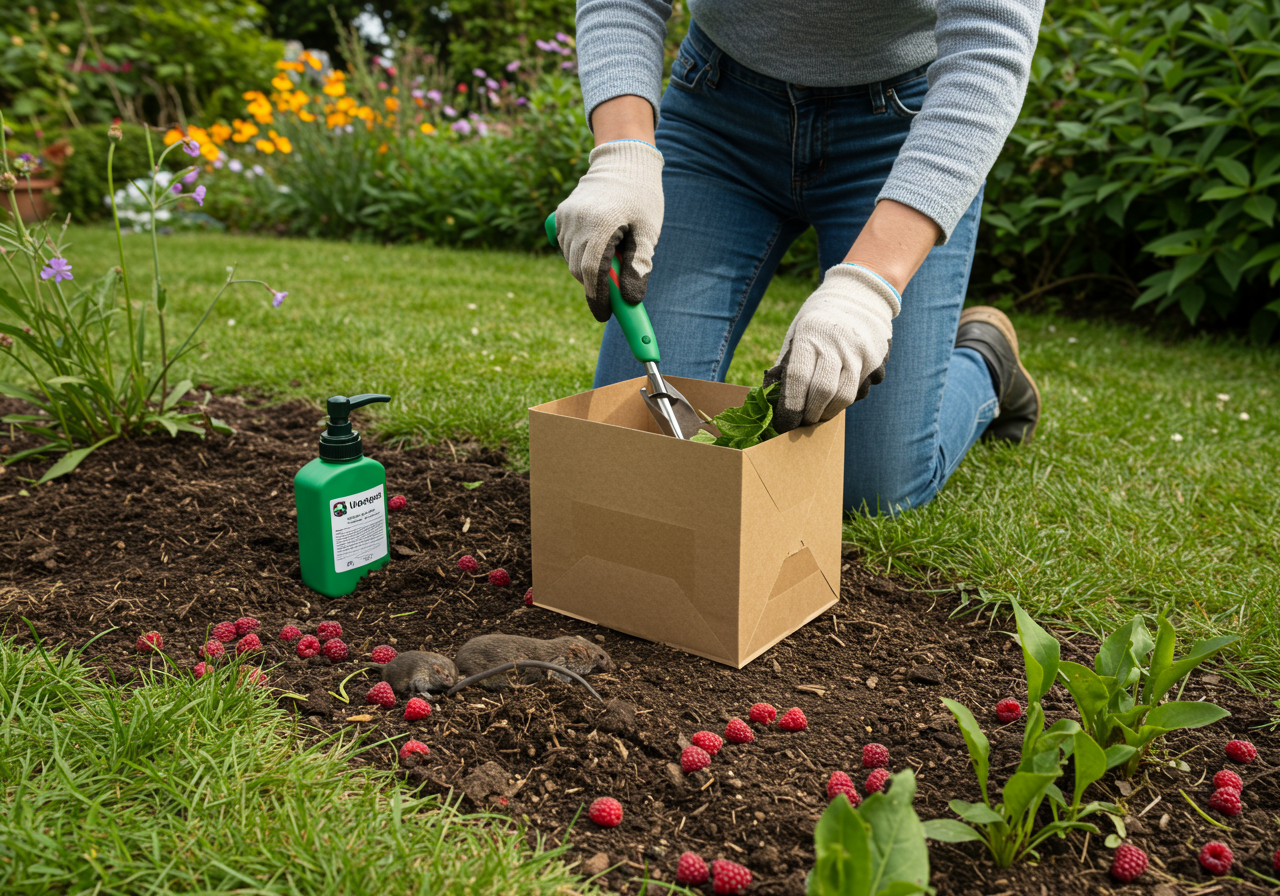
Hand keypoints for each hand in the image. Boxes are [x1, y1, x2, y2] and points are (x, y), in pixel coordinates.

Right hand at [554, 139, 663, 321]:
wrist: (623, 162)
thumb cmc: (641, 198)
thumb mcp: (648, 232)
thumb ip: (639, 266)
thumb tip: (630, 300)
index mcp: (601, 225)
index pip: (592, 273)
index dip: (599, 299)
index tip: (606, 316)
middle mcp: (577, 222)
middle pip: (580, 271)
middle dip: (597, 286)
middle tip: (617, 290)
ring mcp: (565, 218)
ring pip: (571, 261)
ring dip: (588, 269)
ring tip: (612, 253)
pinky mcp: (559, 216)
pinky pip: (566, 247)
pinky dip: (579, 253)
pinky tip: (597, 241)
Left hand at [765, 264, 900, 432]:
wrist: (861, 292)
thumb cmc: (819, 317)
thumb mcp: (797, 331)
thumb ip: (788, 363)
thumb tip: (774, 398)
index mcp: (810, 333)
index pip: (798, 378)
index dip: (790, 407)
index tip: (784, 423)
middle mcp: (837, 343)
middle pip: (823, 392)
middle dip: (810, 414)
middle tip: (802, 422)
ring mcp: (861, 351)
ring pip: (845, 396)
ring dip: (829, 412)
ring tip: (819, 414)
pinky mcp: (877, 358)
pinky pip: (862, 389)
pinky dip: (848, 398)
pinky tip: (838, 395)